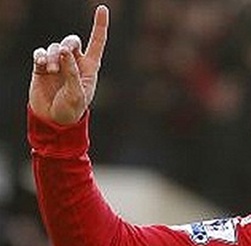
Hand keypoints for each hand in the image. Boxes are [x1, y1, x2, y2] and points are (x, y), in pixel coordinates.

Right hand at [29, 5, 108, 124]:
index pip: (97, 42)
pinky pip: (40, 53)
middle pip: (72, 41)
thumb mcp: (76, 94)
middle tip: (62, 53)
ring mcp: (58, 63)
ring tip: (52, 71)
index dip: (100, 25)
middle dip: (67, 43)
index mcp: (90, 67)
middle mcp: (74, 62)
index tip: (102, 8)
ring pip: (55, 47)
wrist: (54, 120)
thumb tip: (64, 51)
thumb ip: (71, 72)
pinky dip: (41, 55)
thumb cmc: (71, 109)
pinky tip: (41, 63)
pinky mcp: (42, 67)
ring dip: (52, 56)